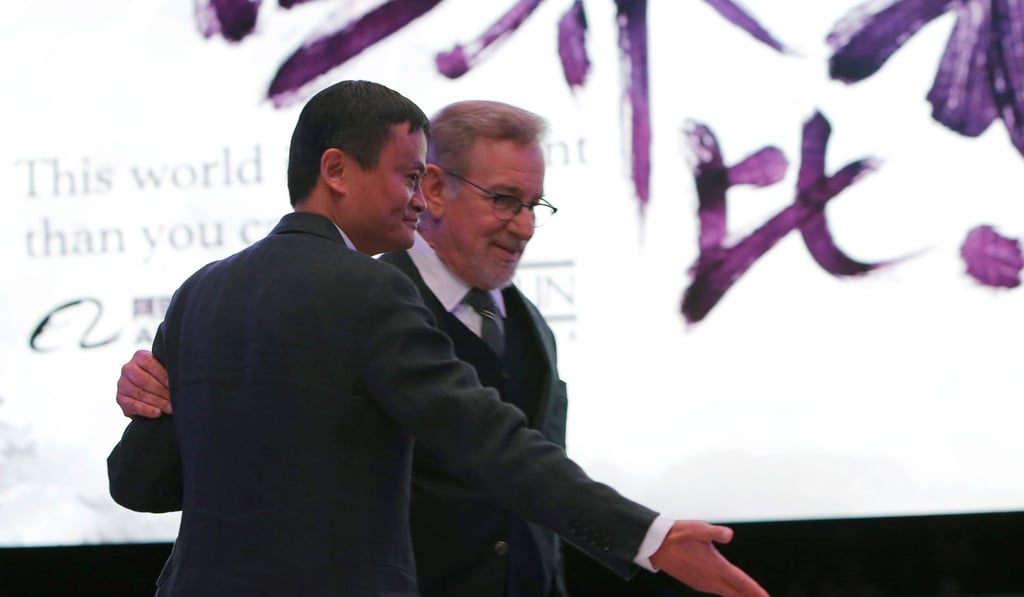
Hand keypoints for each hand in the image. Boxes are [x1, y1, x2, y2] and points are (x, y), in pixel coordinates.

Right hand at [115, 349, 170, 417]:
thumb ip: (169, 368)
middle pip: (144, 380)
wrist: (150, 391)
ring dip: (157, 402)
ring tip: (170, 407)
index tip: (172, 383)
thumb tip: (183, 375)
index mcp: (139, 356)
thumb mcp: (164, 368)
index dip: (161, 373)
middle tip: (175, 398)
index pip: (148, 362)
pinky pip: (133, 405)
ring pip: (140, 393)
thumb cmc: (161, 377)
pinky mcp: (121, 399)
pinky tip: (158, 412)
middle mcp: (128, 368)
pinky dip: (146, 409)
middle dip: (161, 390)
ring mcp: (122, 384)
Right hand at [651, 520, 768, 596]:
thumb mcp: (697, 528)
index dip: (754, 590)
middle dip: (750, 596)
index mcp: (715, 566)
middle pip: (736, 591)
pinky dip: (727, 593)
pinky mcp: (696, 583)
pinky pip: (717, 591)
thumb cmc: (677, 535)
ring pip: (726, 593)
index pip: (740, 581)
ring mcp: (702, 582)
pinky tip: (730, 592)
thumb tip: (729, 535)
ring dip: (739, 596)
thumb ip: (714, 532)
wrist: (656, 546)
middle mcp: (710, 578)